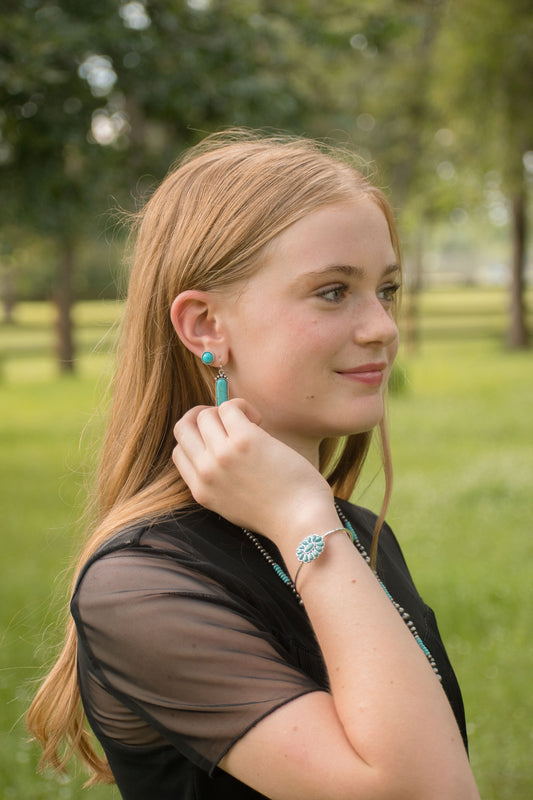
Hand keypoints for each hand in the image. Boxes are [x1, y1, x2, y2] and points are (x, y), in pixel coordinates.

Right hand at [172, 399, 334, 544]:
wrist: (301, 523)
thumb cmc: (280, 512)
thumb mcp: (234, 505)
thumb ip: (220, 483)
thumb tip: (221, 447)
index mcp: (201, 491)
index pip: (179, 452)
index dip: (197, 438)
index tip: (220, 438)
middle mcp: (205, 472)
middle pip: (183, 428)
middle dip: (204, 418)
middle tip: (229, 423)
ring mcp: (221, 455)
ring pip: (205, 415)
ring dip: (227, 412)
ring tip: (252, 425)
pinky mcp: (243, 441)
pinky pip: (229, 407)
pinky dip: (243, 406)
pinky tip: (260, 421)